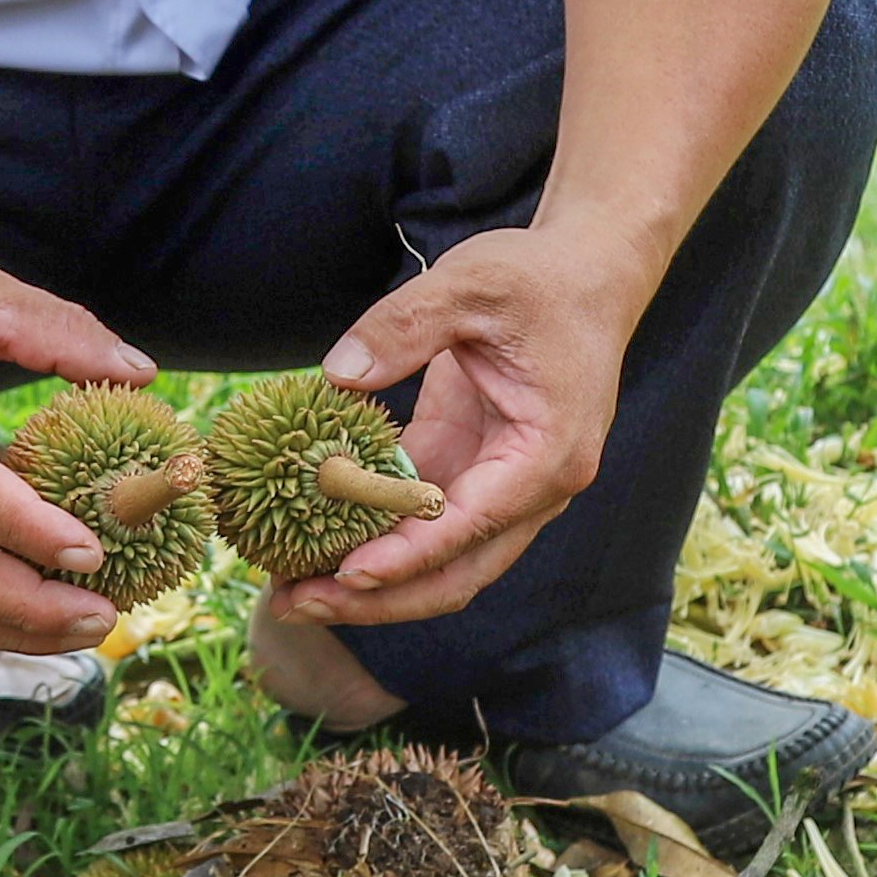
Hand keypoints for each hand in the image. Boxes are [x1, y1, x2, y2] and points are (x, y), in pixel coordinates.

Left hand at [272, 224, 648, 630]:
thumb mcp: (471, 283)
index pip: (469, 525)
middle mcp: (534, 489)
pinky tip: (313, 538)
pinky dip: (374, 537)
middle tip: (294, 603)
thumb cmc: (539, 279)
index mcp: (546, 454)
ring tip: (289, 589)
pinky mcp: (474, 472)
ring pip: (440, 562)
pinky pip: (422, 523)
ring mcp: (505, 488)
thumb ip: (403, 326)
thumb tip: (338, 375)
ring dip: (371, 582)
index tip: (343, 573)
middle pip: (456, 573)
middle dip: (377, 598)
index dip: (406, 556)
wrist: (587, 274)